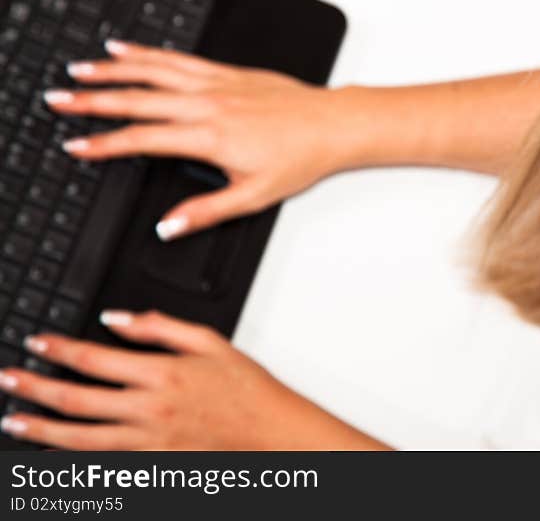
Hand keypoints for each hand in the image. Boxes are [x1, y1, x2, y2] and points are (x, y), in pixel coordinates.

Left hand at [0, 310, 388, 449]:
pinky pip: (104, 463)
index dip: (60, 350)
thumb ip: (160, 326)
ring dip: (41, 430)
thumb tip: (117, 318)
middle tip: (9, 379)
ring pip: (80, 439)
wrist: (271, 430)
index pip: (96, 359)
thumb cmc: (246, 386)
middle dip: (34, 389)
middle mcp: (150, 410)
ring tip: (13, 422)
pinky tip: (54, 453)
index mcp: (162, 374)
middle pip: (77, 401)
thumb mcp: (209, 341)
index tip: (37, 343)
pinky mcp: (154, 464)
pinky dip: (74, 459)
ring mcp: (149, 443)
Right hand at [47, 40, 356, 239]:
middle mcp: (207, 105)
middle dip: (92, 100)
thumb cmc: (300, 157)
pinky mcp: (227, 71)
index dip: (104, 144)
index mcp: (210, 137)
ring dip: (113, 69)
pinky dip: (148, 52)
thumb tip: (169, 227)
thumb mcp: (254, 196)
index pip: (143, 139)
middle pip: (138, 99)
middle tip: (58, 100)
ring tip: (79, 70)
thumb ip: (207, 211)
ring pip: (153, 71)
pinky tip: (126, 48)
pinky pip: (179, 57)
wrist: (331, 123)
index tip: (76, 145)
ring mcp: (216, 83)